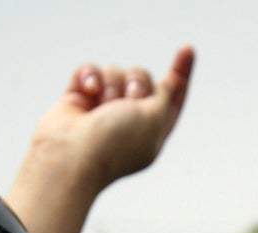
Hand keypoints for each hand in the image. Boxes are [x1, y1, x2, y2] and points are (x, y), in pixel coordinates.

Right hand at [10, 46, 192, 203]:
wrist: (69, 157)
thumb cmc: (114, 143)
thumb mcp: (154, 118)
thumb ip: (165, 96)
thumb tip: (164, 83)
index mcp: (151, 133)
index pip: (172, 99)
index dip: (181, 74)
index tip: (187, 49)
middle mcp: (127, 122)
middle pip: (143, 79)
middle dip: (138, 83)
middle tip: (127, 101)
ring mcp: (101, 111)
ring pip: (116, 73)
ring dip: (112, 83)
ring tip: (102, 104)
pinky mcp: (77, 101)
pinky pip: (89, 71)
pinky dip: (89, 76)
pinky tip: (87, 90)